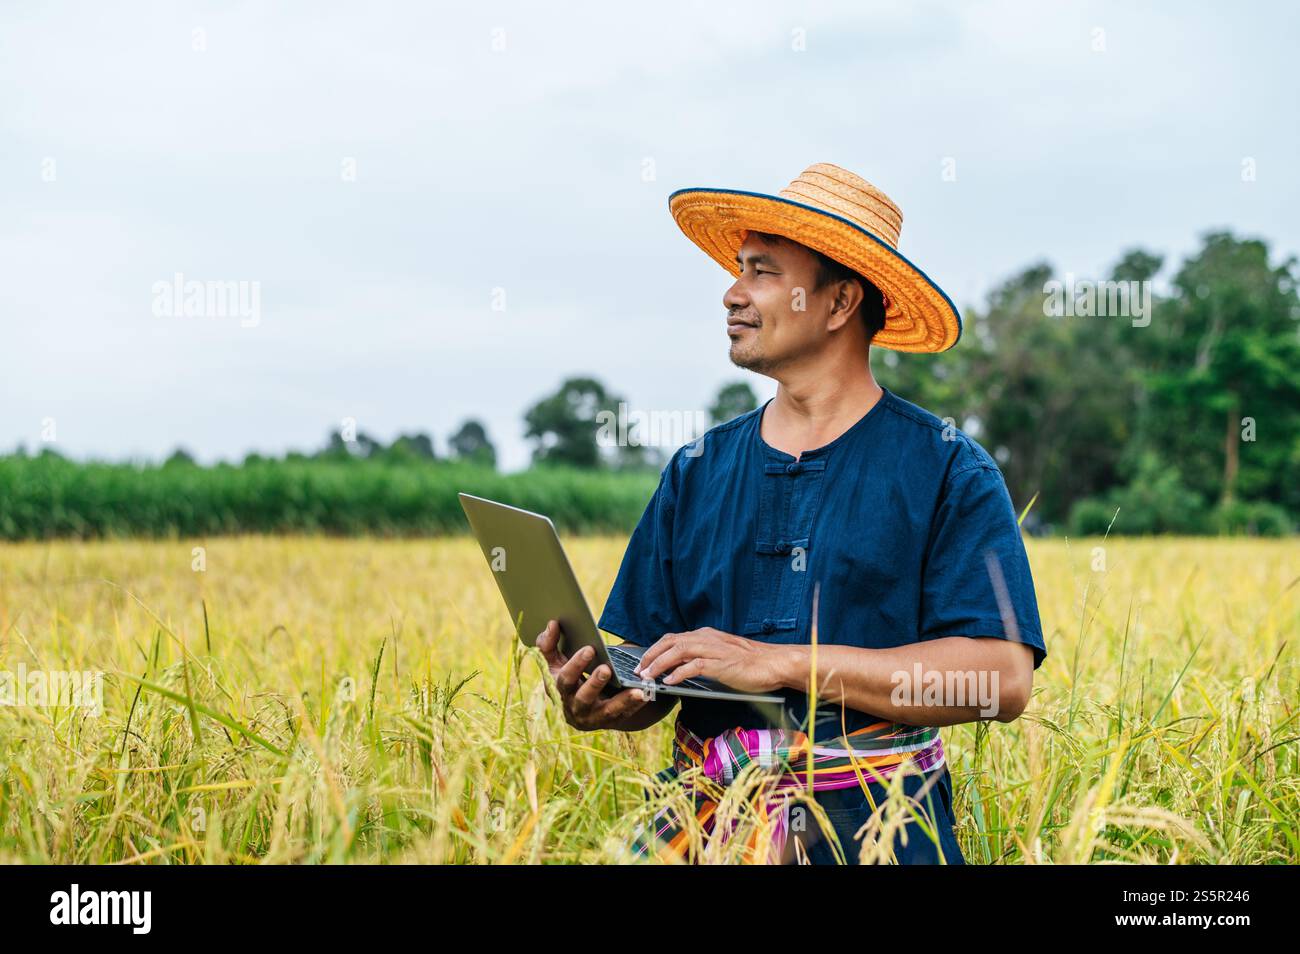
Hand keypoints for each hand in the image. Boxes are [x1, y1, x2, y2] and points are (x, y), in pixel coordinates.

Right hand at [535, 619, 650, 730]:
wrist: (583, 705)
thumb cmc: (570, 676)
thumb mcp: (557, 662)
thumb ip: (549, 643)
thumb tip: (553, 623)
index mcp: (560, 691)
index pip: (565, 679)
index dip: (576, 665)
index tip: (590, 648)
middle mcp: (574, 707)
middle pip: (583, 698)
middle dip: (594, 684)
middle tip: (606, 669)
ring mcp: (594, 717)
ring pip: (607, 711)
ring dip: (622, 701)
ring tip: (636, 690)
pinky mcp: (611, 722)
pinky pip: (624, 714)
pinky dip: (635, 705)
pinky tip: (645, 694)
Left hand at [635, 627, 788, 693]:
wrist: (774, 663)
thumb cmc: (750, 663)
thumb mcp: (721, 656)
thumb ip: (702, 658)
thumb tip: (680, 670)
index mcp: (705, 635)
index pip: (673, 638)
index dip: (654, 649)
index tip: (642, 661)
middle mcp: (706, 638)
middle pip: (670, 642)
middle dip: (651, 656)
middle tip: (638, 670)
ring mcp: (714, 649)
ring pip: (678, 651)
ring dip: (659, 664)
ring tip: (647, 677)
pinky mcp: (721, 663)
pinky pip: (694, 666)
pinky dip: (679, 673)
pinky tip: (669, 683)